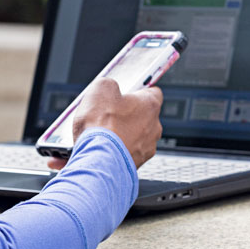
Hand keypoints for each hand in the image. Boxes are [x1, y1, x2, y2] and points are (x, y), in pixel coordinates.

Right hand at [46, 78, 162, 170]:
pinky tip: (96, 148)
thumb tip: (109, 88)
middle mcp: (153, 127)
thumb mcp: (100, 88)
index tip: (129, 91)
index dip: (138, 90)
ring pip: (133, 137)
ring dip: (119, 134)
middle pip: (141, 116)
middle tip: (107, 113)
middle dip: (125, 114)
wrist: (98, 159)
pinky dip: (112, 150)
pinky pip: (123, 153)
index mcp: (149, 105)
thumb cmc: (102, 125)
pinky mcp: (135, 164)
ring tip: (98, 133)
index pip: (153, 92)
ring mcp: (145, 148)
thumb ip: (110, 84)